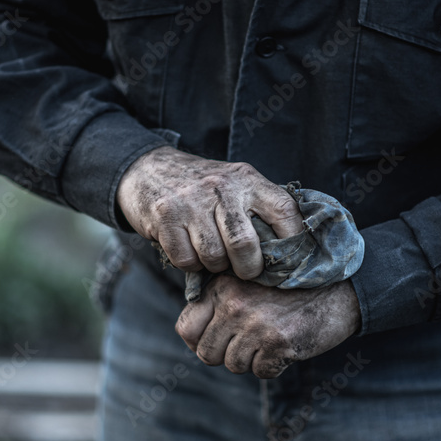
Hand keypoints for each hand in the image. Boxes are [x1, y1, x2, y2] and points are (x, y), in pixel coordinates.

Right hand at [116, 147, 303, 278]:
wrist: (147, 169)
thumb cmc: (200, 187)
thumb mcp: (234, 184)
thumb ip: (259, 208)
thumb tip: (292, 250)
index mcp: (246, 179)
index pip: (284, 211)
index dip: (293, 241)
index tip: (290, 260)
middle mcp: (221, 186)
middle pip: (245, 244)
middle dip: (249, 268)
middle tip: (246, 271)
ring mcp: (191, 201)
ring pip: (215, 257)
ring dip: (216, 267)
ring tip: (214, 257)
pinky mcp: (165, 217)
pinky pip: (186, 260)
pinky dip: (190, 265)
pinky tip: (190, 251)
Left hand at [176, 275, 361, 378]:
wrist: (340, 288)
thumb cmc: (292, 287)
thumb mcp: (249, 281)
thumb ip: (220, 301)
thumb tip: (192, 337)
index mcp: (222, 288)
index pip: (186, 328)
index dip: (198, 341)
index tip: (215, 341)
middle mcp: (234, 306)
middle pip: (207, 354)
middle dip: (226, 355)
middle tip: (249, 344)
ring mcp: (255, 326)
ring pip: (234, 365)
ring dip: (252, 360)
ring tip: (270, 339)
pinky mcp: (278, 344)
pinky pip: (261, 372)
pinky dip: (273, 366)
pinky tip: (286, 345)